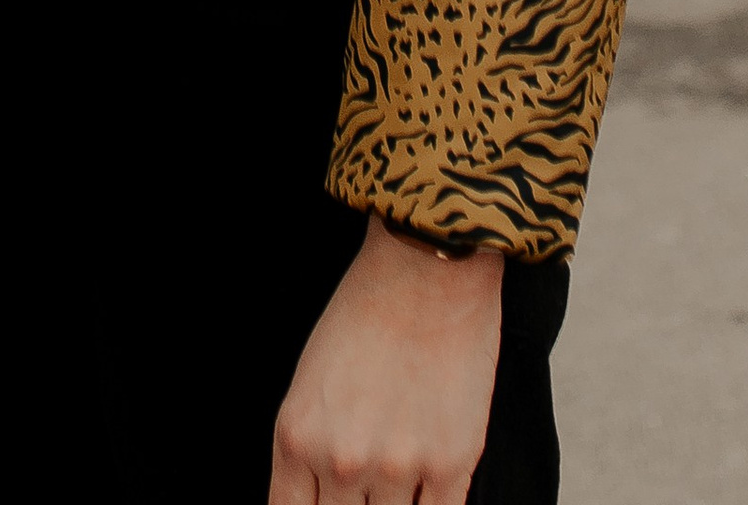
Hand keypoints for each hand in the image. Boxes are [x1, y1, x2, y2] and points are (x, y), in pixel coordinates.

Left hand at [269, 218, 502, 504]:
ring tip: (398, 469)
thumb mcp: (310, 381)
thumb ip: (308, 451)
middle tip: (367, 484)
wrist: (427, 266)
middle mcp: (341, 460)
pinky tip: (426, 489)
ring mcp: (396, 467)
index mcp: (296, 438)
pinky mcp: (450, 465)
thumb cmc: (366, 311)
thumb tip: (321, 498)